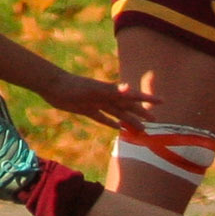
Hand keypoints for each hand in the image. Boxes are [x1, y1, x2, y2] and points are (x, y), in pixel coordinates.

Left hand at [40, 72, 155, 132]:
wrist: (53, 85)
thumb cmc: (73, 86)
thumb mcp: (93, 88)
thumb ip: (111, 90)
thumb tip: (128, 88)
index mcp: (111, 91)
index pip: (133, 96)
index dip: (147, 99)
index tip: (161, 102)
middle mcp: (106, 97)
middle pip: (128, 107)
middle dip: (141, 113)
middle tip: (155, 121)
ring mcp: (97, 103)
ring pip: (117, 114)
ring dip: (129, 121)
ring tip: (140, 129)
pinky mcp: (87, 109)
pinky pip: (103, 118)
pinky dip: (111, 123)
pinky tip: (117, 128)